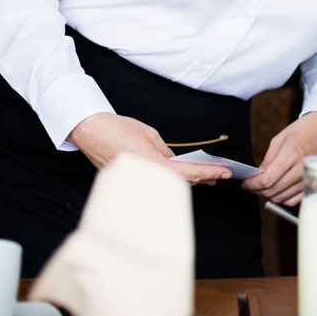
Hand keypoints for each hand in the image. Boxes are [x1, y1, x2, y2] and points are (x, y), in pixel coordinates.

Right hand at [68, 112, 231, 184]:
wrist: (91, 131)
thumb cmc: (119, 129)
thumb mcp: (151, 136)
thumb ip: (166, 152)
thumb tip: (177, 163)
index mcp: (153, 164)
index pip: (187, 172)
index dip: (209, 173)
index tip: (225, 172)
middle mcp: (145, 177)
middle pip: (181, 182)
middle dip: (203, 178)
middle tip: (222, 175)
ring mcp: (137, 181)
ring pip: (169, 185)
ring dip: (189, 181)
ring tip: (209, 178)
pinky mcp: (131, 181)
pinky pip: (157, 183)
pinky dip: (173, 181)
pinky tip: (183, 177)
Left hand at [242, 111, 316, 205]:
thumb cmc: (303, 131)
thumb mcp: (280, 140)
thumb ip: (267, 160)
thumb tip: (256, 177)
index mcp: (290, 155)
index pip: (266, 180)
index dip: (252, 185)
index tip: (246, 183)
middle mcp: (301, 169)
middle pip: (273, 191)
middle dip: (257, 190)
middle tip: (251, 184)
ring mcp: (308, 179)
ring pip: (281, 197)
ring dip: (268, 194)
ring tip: (263, 186)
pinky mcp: (312, 185)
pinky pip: (293, 200)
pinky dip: (282, 198)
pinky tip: (277, 189)